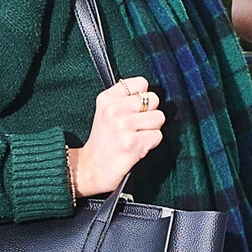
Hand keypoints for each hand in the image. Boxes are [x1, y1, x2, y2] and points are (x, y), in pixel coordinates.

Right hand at [70, 77, 164, 195]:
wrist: (92, 169)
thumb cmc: (104, 141)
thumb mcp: (105, 112)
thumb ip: (125, 98)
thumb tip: (149, 93)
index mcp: (107, 98)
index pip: (141, 83)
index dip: (143, 96)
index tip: (135, 109)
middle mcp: (114, 110)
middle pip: (154, 99)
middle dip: (150, 113)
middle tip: (136, 126)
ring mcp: (123, 126)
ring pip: (159, 117)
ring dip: (152, 129)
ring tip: (137, 137)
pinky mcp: (133, 143)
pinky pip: (158, 136)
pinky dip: (152, 143)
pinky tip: (137, 147)